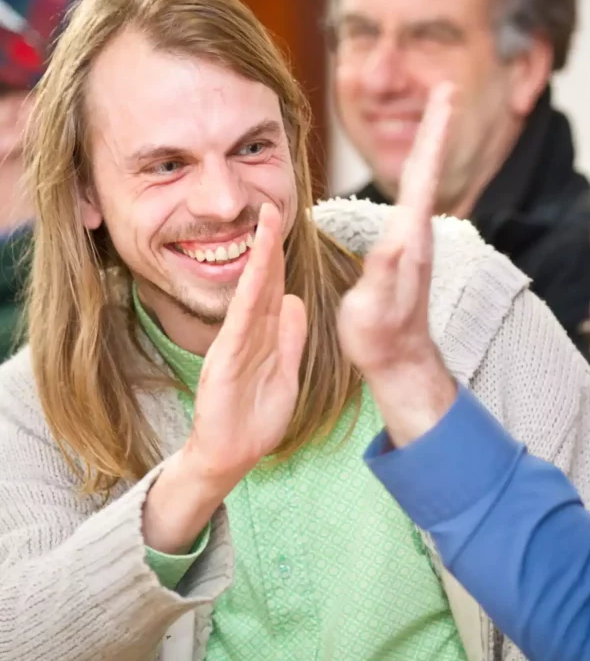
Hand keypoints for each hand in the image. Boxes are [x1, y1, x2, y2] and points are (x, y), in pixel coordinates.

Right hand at [143, 203, 306, 552]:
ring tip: (265, 225)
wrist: (230, 454)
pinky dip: (248, 298)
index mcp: (263, 334)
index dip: (280, 255)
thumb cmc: (255, 415)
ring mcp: (233, 345)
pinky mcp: (223, 364)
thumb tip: (295, 300)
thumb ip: (290, 337)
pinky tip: (255, 275)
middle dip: (268, 244)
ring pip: (250, 294)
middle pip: (260, 282)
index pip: (273, 287)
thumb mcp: (286, 371)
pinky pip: (239, 326)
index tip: (285, 223)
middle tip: (272, 206)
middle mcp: (247, 333)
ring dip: (259, 259)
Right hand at [338, 84, 456, 447]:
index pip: (421, 177)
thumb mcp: (374, 306)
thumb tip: (396, 235)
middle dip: (435, 128)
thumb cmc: (381, 336)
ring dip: (429, 148)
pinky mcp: (406, 253)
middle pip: (426, 172)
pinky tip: (412, 173)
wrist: (400, 361)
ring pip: (422, 185)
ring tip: (434, 116)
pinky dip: (415, 175)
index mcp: (409, 239)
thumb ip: (384, 271)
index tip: (446, 94)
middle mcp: (417, 235)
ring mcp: (413, 244)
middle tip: (444, 89)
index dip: (433, 134)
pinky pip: (412, 202)